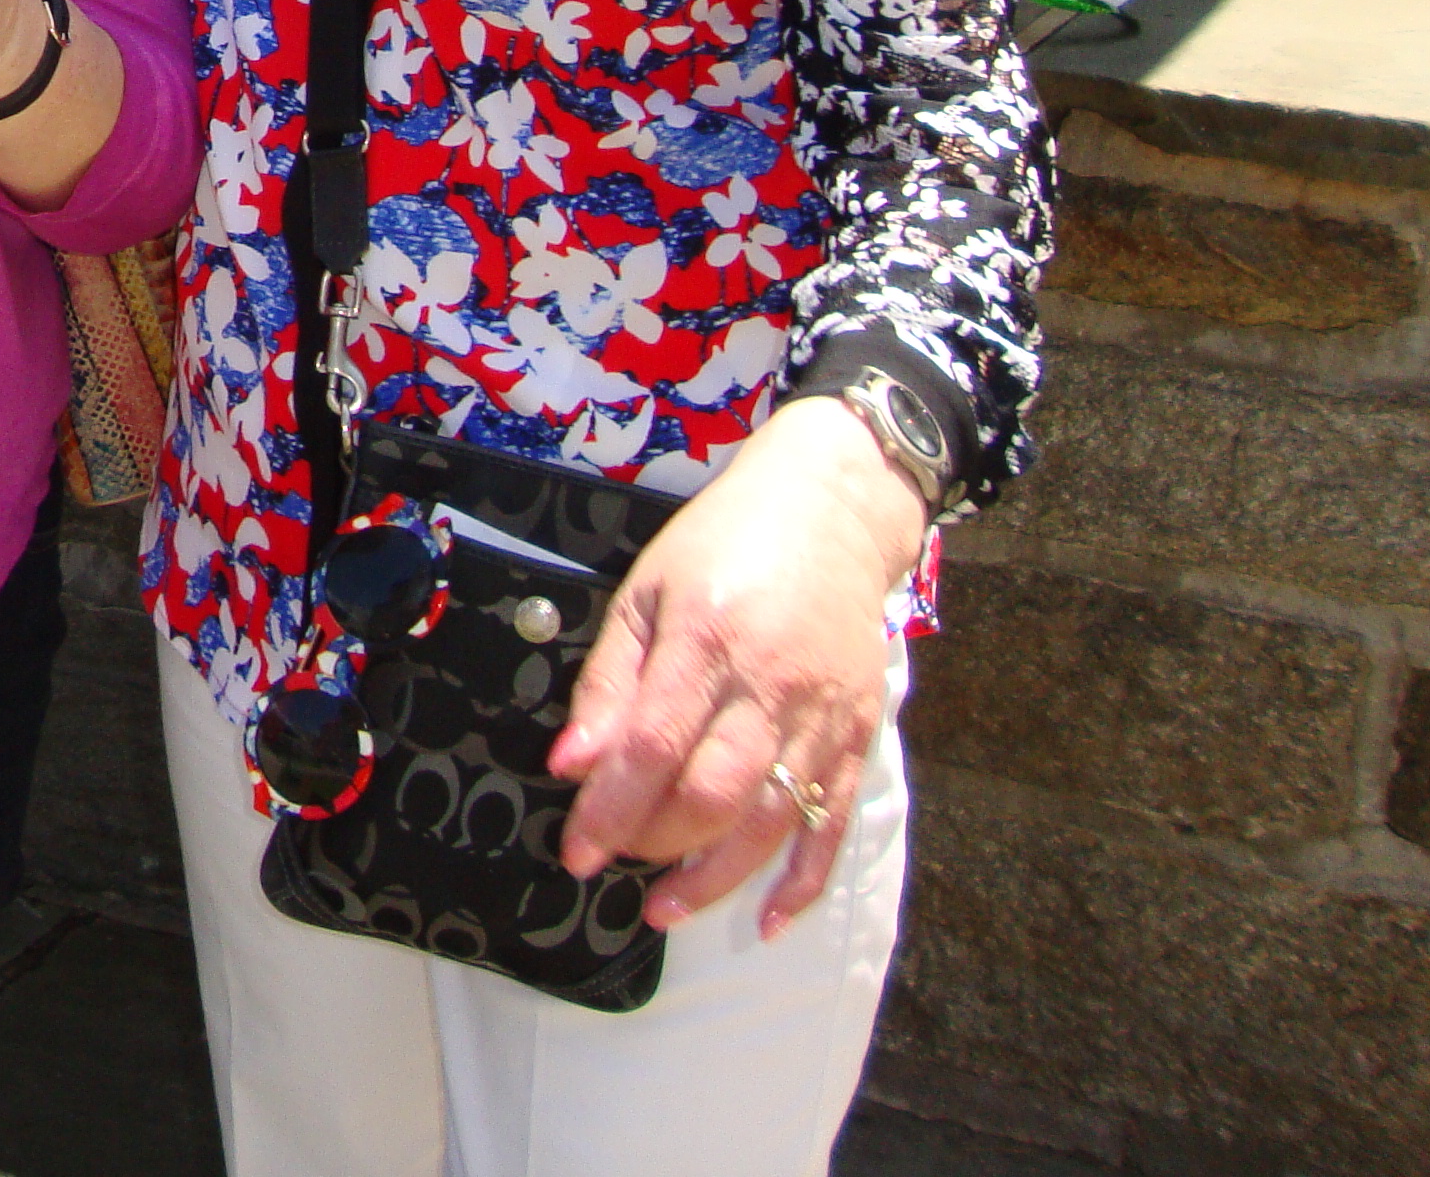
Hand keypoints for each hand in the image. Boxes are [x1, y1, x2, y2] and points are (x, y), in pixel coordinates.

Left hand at [548, 394, 928, 937]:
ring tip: (667, 908)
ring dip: (716, 878)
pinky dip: (802, 881)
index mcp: (705, 639)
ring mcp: (822, 714)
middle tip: (616, 864)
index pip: (652, 747)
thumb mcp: (644, 592)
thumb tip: (571, 763)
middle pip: (713, 794)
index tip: (577, 850)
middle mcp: (771, 684)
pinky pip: (831, 823)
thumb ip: (609, 683)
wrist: (830, 511)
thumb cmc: (723, 545)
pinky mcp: (858, 734)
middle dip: (656, 846)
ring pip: (771, 821)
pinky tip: (766, 918)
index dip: (610, 809)